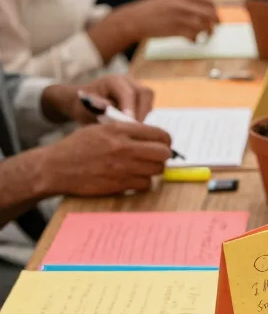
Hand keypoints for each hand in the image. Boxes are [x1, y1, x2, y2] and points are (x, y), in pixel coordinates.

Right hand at [37, 122, 172, 196]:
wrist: (56, 167)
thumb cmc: (77, 147)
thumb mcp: (100, 129)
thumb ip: (125, 130)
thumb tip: (150, 136)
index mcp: (120, 129)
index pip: (159, 133)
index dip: (165, 140)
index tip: (162, 144)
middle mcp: (123, 147)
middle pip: (163, 153)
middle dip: (163, 155)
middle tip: (156, 158)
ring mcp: (122, 167)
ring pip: (156, 170)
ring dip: (153, 170)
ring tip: (143, 168)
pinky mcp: (118, 184)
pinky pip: (145, 184)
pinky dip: (142, 183)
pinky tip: (133, 179)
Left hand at [41, 76, 153, 123]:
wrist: (83, 104)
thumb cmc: (83, 105)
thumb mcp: (85, 106)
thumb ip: (98, 106)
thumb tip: (110, 108)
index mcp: (113, 81)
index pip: (127, 93)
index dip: (130, 108)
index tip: (129, 123)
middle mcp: (128, 82)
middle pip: (145, 93)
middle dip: (142, 112)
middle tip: (135, 128)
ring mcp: (135, 89)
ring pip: (149, 100)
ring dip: (144, 115)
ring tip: (133, 129)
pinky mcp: (140, 99)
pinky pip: (148, 107)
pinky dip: (143, 117)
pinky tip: (134, 128)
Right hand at [118, 0, 218, 42]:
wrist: (134, 20)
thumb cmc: (149, 11)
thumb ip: (182, 1)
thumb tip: (197, 7)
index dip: (214, 8)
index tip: (214, 15)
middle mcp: (182, 5)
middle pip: (209, 13)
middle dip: (215, 22)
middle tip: (214, 28)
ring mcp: (180, 18)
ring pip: (204, 25)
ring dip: (207, 32)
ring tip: (204, 36)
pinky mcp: (176, 30)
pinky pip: (194, 36)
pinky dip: (196, 40)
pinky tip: (192, 40)